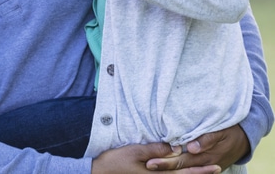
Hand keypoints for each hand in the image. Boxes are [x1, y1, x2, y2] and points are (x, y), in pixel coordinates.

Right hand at [93, 142, 220, 173]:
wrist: (100, 172)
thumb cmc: (115, 161)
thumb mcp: (135, 152)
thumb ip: (156, 150)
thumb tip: (176, 147)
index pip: (184, 172)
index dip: (200, 171)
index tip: (215, 167)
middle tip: (217, 169)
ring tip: (205, 172)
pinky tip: (180, 172)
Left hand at [145, 125, 248, 171]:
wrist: (245, 140)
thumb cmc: (230, 131)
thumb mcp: (221, 132)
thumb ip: (207, 139)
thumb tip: (192, 148)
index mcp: (207, 156)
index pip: (182, 161)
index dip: (166, 161)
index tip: (150, 161)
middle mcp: (205, 164)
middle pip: (180, 166)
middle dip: (163, 166)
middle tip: (148, 165)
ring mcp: (206, 167)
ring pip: (186, 170)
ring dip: (169, 169)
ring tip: (153, 167)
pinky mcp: (206, 166)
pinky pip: (192, 169)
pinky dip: (181, 169)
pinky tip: (168, 169)